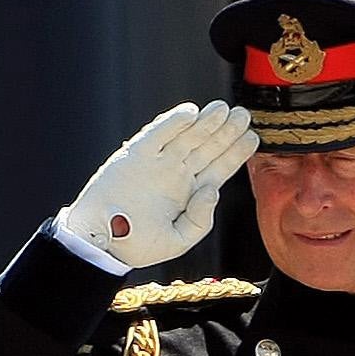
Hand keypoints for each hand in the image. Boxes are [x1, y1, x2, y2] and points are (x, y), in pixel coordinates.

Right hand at [56, 102, 258, 270]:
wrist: (101, 241)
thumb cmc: (137, 245)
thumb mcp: (179, 241)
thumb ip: (201, 220)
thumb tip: (213, 190)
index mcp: (189, 194)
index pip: (218, 168)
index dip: (235, 153)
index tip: (253, 138)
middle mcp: (177, 174)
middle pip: (207, 148)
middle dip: (226, 132)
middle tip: (244, 115)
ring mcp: (158, 163)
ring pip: (187, 137)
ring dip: (206, 123)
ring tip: (224, 110)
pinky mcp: (136, 155)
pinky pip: (158, 134)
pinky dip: (173, 122)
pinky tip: (191, 113)